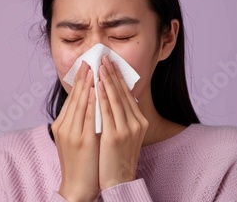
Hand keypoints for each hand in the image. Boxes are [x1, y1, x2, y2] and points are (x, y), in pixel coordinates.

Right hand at [51, 61, 99, 201]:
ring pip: (79, 103)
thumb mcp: (76, 139)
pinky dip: (90, 101)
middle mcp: (63, 126)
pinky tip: (95, 90)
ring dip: (86, 85)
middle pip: (74, 97)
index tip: (86, 66)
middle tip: (90, 60)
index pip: (71, 98)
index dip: (79, 81)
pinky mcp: (81, 140)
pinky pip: (86, 116)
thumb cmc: (80, 163)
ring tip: (93, 69)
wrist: (77, 186)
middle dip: (82, 78)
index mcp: (61, 125)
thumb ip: (80, 122)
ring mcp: (71, 133)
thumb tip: (92, 104)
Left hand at [97, 55, 148, 189]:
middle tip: (104, 57)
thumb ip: (122, 117)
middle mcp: (137, 123)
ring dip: (106, 80)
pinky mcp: (116, 136)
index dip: (118, 77)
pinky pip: (107, 111)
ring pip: (115, 98)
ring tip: (99, 65)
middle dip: (112, 73)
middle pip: (123, 92)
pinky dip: (102, 96)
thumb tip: (115, 99)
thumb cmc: (117, 157)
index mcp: (139, 121)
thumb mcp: (125, 134)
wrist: (118, 180)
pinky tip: (96, 85)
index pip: (127, 94)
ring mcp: (127, 129)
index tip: (110, 63)